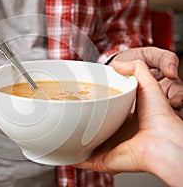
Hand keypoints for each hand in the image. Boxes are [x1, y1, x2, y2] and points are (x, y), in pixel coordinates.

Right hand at [74, 60, 182, 185]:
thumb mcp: (149, 85)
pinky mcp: (103, 161)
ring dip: (74, 139)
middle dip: (83, 122)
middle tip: (69, 112)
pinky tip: (63, 152)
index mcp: (127, 120)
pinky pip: (84, 161)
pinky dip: (72, 158)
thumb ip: (136, 69)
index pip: (108, 112)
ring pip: (87, 145)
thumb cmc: (160, 117)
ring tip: (60, 130)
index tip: (85, 97)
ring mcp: (110, 149)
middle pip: (95, 128)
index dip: (97, 104)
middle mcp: (118, 135)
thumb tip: (118, 63)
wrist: (162, 142)